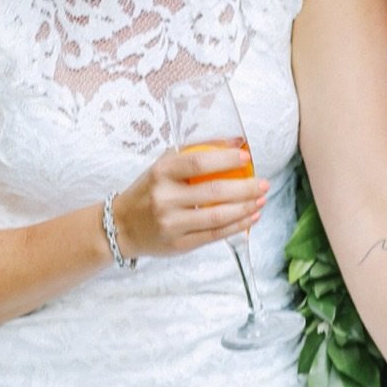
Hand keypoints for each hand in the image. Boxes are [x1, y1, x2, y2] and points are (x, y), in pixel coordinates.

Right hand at [113, 145, 267, 260]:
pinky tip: (251, 217)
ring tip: (261, 200)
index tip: (246, 158)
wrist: (122, 226)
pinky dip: (237, 226)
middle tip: (263, 183)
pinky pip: (215, 235)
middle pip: (214, 192)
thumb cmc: (148, 192)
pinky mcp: (179, 244)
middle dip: (245, 188)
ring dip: (245, 208)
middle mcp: (165, 198)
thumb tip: (234, 143)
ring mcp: (172, 223)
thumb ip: (193, 154)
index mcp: (161, 173)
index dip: (225, 160)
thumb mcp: (163, 167)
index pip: (198, 163)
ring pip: (218, 216)